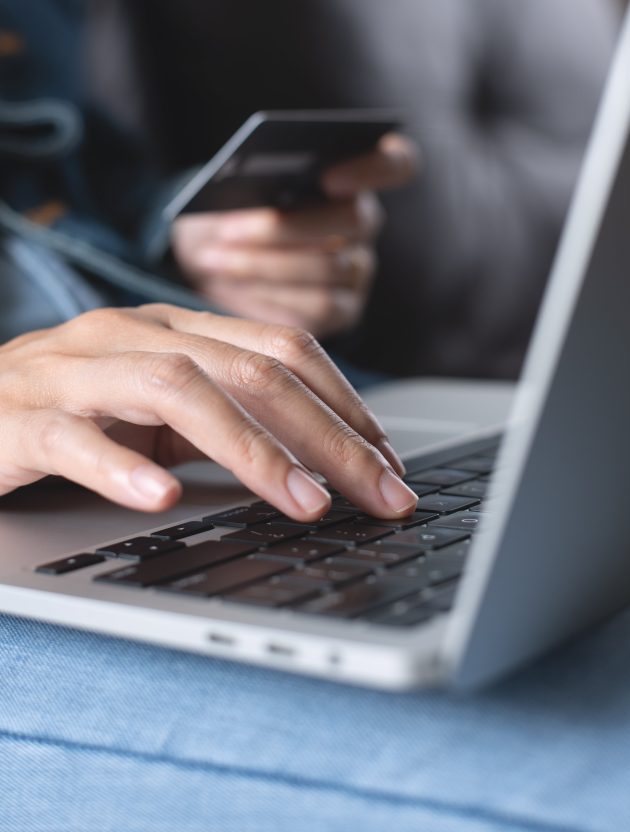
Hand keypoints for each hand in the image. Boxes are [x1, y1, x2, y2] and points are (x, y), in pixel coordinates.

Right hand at [0, 304, 416, 519]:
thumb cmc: (66, 412)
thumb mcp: (156, 413)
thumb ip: (222, 422)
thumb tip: (317, 461)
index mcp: (173, 329)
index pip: (280, 349)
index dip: (345, 402)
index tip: (390, 461)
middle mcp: (132, 335)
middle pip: (249, 369)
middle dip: (328, 435)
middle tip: (381, 494)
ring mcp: (74, 370)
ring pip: (175, 389)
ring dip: (250, 449)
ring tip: (304, 503)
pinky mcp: (19, 417)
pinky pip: (74, 436)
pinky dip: (120, 466)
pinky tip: (162, 500)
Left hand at [170, 133, 417, 336]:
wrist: (215, 256)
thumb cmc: (230, 210)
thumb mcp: (231, 188)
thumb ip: (253, 179)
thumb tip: (249, 190)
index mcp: (354, 173)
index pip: (397, 162)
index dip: (371, 168)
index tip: (328, 177)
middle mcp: (365, 220)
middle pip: (352, 218)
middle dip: (286, 225)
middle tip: (229, 228)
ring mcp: (359, 268)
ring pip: (328, 266)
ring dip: (263, 263)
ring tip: (214, 257)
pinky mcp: (344, 310)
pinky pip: (319, 306)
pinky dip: (269, 294)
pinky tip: (230, 284)